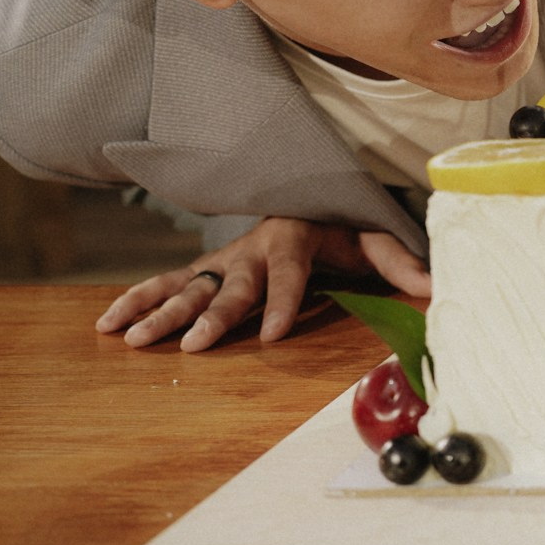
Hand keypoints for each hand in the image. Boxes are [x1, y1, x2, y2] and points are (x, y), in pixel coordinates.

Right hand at [95, 218, 431, 351]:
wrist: (311, 198)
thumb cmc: (346, 224)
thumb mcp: (378, 236)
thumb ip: (401, 261)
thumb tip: (435, 286)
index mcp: (294, 237)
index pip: (288, 273)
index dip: (280, 302)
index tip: (270, 334)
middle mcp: (252, 248)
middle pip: (230, 284)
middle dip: (211, 314)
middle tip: (191, 345)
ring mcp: (225, 259)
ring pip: (188, 284)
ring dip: (159, 309)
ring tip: (128, 337)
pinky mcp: (208, 270)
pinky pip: (169, 284)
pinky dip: (139, 300)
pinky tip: (109, 324)